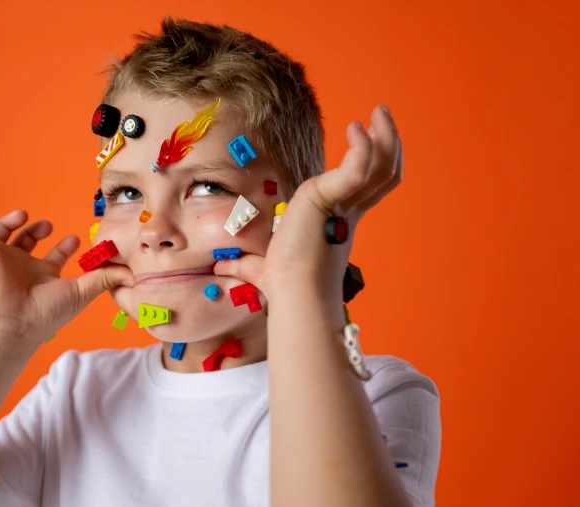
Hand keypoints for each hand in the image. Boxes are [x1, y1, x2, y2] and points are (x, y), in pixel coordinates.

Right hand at [0, 206, 133, 343]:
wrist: (14, 320)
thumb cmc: (45, 312)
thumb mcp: (81, 292)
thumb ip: (105, 279)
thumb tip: (132, 275)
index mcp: (41, 277)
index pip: (52, 258)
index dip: (63, 247)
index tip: (75, 239)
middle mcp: (19, 267)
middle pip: (25, 243)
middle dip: (37, 230)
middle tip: (48, 226)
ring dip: (9, 221)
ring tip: (24, 216)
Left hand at [214, 105, 402, 302]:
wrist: (294, 294)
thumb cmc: (283, 285)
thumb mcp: (262, 268)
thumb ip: (245, 264)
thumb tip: (219, 268)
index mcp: (337, 222)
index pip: (367, 189)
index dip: (373, 163)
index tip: (365, 136)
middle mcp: (347, 213)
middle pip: (384, 173)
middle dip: (388, 142)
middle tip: (381, 114)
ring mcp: (343, 205)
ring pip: (382, 167)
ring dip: (385, 135)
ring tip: (379, 111)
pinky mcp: (331, 198)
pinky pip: (358, 166)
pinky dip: (362, 147)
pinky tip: (354, 128)